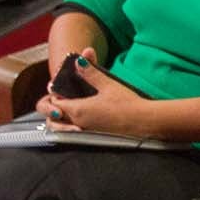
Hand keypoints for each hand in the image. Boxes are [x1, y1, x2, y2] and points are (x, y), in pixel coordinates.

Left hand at [35, 48, 156, 136]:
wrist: (144, 123)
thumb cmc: (128, 105)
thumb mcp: (108, 84)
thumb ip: (90, 73)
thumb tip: (79, 61)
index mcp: (77, 109)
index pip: (55, 102)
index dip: (55, 94)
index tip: (61, 87)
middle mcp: (77, 123)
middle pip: (54, 117)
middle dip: (54, 108)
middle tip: (64, 98)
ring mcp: (85, 132)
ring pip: (63, 127)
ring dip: (62, 119)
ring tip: (72, 109)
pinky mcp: (93, 138)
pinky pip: (75, 133)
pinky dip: (73, 127)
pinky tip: (85, 119)